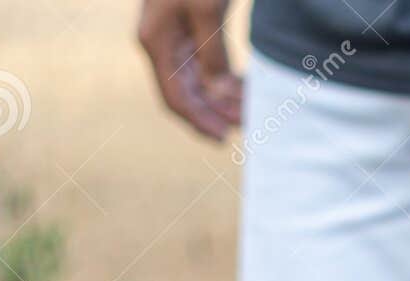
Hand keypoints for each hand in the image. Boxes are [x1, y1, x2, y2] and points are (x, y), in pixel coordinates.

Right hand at [137, 0, 241, 138]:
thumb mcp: (206, 10)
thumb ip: (211, 53)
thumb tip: (218, 92)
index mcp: (156, 40)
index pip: (175, 95)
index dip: (199, 120)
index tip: (223, 138)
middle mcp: (161, 41)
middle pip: (188, 92)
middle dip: (217, 111)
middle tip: (249, 124)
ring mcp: (176, 34)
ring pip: (199, 80)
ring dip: (224, 98)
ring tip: (252, 110)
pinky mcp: (193, 26)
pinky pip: (207, 63)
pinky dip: (226, 79)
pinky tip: (245, 89)